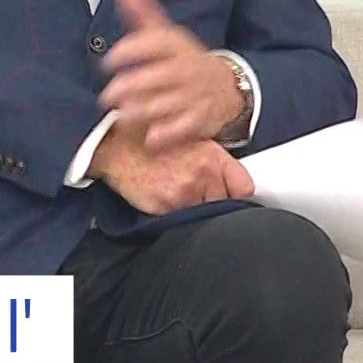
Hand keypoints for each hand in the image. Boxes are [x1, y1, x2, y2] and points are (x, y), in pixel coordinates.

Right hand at [89, 127, 254, 215]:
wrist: (117, 147)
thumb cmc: (152, 140)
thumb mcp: (192, 140)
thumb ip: (216, 162)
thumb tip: (233, 184)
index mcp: (212, 157)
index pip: (245, 187)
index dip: (238, 195)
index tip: (233, 197)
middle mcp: (202, 175)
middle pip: (225, 205)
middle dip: (215, 203)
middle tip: (199, 195)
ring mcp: (184, 194)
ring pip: (204, 216)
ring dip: (196, 210)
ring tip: (180, 197)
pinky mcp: (164, 208)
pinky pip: (180, 222)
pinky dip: (176, 217)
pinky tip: (166, 201)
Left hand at [100, 0, 243, 151]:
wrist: (228, 87)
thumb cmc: (187, 61)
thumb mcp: (169, 36)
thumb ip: (146, 16)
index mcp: (178, 46)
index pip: (155, 42)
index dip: (130, 50)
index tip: (109, 60)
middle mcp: (187, 69)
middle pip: (158, 76)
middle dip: (130, 86)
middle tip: (108, 95)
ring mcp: (195, 95)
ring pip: (166, 104)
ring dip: (141, 111)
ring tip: (123, 115)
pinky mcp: (200, 119)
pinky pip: (182, 128)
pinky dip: (165, 133)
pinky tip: (150, 136)